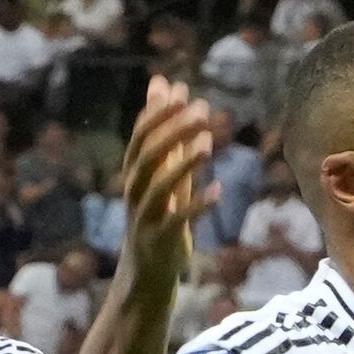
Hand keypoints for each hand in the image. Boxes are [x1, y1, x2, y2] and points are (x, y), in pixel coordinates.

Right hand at [118, 76, 219, 264]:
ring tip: (207, 144)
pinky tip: (218, 191)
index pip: (140, 138)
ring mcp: (144, 218)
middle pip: (146, 157)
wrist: (148, 269)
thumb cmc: (160, 213)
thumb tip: (165, 84)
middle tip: (201, 111)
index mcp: (135, 173)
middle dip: (172, 132)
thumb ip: (167, 130)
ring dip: (182, 164)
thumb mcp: (163, 170)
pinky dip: (197, 206)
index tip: (181, 92)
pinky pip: (176, 222)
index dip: (158, 115)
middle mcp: (134, 193)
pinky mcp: (159, 242)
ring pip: (157, 188)